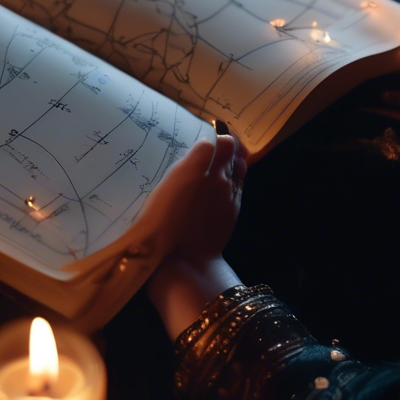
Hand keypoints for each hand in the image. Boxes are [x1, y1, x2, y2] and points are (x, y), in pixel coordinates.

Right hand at [156, 130, 247, 264]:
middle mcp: (215, 176)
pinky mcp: (235, 207)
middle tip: (217, 145)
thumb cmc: (160, 226)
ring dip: (233, 160)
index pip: (212, 142)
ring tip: (224, 162)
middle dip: (225, 144)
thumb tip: (199, 154)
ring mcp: (228, 192)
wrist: (183, 260)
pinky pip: (240, 183)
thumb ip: (184, 169)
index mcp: (192, 169)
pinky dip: (235, 178)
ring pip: (239, 164)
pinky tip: (225, 184)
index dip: (210, 140)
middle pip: (230, 148)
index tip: (204, 144)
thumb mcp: (161, 191)